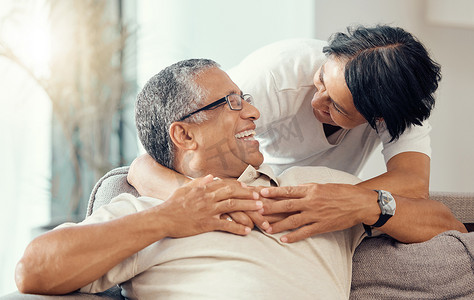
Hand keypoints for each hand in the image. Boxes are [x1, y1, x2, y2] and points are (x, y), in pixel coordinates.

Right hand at [156, 175, 263, 237]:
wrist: (163, 218)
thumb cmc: (172, 204)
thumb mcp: (185, 188)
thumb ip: (199, 182)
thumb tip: (212, 176)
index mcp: (204, 188)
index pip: (226, 185)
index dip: (240, 186)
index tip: (249, 187)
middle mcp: (208, 197)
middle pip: (233, 193)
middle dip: (248, 194)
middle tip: (260, 197)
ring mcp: (208, 210)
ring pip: (233, 206)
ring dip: (248, 207)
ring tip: (260, 210)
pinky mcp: (207, 223)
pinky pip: (226, 225)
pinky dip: (237, 228)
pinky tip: (247, 231)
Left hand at [260, 183, 376, 242]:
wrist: (359, 203)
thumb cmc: (341, 192)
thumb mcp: (322, 185)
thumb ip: (306, 188)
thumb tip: (292, 191)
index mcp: (311, 189)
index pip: (288, 191)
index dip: (273, 192)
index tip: (261, 193)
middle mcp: (311, 201)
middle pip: (286, 205)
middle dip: (270, 208)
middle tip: (256, 211)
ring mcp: (316, 214)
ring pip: (292, 220)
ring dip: (278, 225)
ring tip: (266, 229)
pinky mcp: (322, 226)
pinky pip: (305, 232)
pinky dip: (293, 236)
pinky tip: (283, 239)